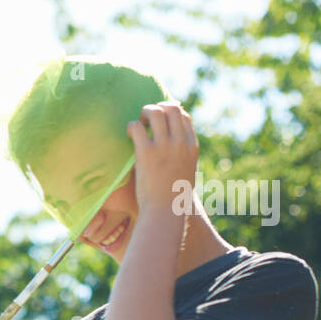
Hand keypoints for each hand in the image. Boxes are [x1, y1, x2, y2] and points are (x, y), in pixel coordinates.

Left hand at [127, 100, 198, 223]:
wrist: (165, 211)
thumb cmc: (173, 197)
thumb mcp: (186, 173)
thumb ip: (183, 157)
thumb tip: (176, 149)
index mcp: (191, 147)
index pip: (184, 117)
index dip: (170, 112)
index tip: (159, 118)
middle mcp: (180, 143)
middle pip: (171, 108)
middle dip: (157, 107)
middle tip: (146, 119)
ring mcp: (164, 147)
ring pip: (154, 112)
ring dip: (143, 113)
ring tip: (138, 124)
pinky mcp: (146, 152)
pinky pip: (136, 127)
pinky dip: (131, 127)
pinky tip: (128, 136)